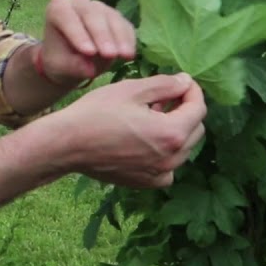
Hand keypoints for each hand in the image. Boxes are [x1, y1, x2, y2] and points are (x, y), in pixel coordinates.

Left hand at [39, 0, 136, 87]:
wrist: (73, 60)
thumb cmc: (61, 60)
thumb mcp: (62, 66)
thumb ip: (74, 66)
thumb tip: (89, 70)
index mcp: (57, 9)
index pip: (66, 16)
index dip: (78, 33)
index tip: (88, 52)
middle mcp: (78, 2)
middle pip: (91, 13)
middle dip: (102, 35)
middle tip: (109, 54)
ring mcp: (99, 7)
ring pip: (111, 17)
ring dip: (119, 37)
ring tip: (124, 56)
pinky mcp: (116, 17)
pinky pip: (124, 25)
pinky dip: (128, 39)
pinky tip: (130, 54)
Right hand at [46, 73, 206, 187]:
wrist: (67, 144)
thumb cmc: (96, 113)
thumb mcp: (131, 90)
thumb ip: (165, 85)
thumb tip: (186, 82)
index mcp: (171, 133)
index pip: (198, 109)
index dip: (192, 91)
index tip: (181, 82)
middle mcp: (171, 158)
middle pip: (195, 129)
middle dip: (185, 110)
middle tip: (163, 97)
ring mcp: (159, 174)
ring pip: (183, 149)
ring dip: (175, 130)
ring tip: (151, 116)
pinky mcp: (146, 182)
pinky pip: (168, 167)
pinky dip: (165, 153)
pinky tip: (145, 141)